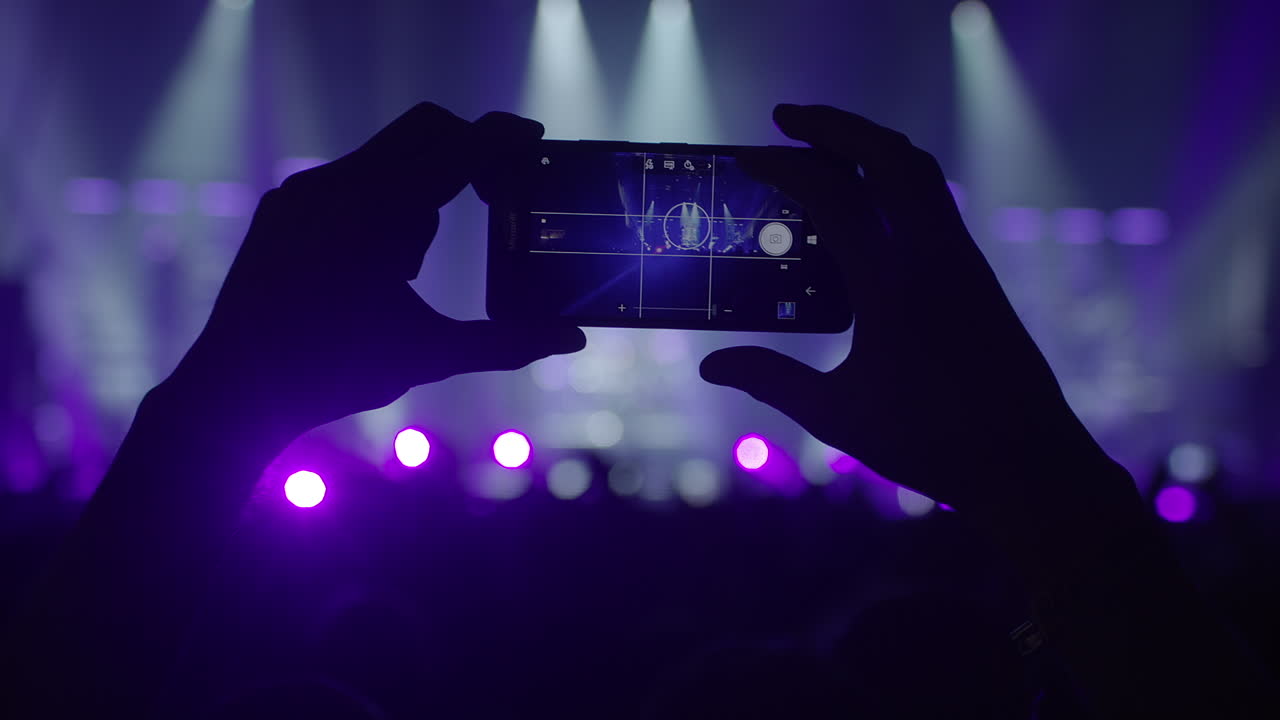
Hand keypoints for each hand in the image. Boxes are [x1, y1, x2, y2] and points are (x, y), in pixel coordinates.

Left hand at [169, 103, 584, 437]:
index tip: (536, 139)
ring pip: (389, 160)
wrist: (233, 390)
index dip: (501, 139)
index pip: (455, 148)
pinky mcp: (285, 206)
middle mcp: (335, 186)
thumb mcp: (428, 355)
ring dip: (424, 192)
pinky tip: (379, 267)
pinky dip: (384, 204)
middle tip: (498, 196)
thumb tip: (572, 339)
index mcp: (375, 214)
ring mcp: (304, 191)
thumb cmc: (332, 374)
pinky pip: (351, 180)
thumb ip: (506, 343)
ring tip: (410, 270)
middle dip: (469, 154)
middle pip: (425, 130)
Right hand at [701, 105, 1123, 516]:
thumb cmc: (932, 445)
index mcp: (892, 287)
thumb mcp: (839, 415)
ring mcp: (963, 260)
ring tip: (825, 143)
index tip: (748, 156)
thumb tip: (712, 364)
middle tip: (785, 118)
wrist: (1029, 463)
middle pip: (887, 156)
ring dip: (870, 143)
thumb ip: (771, 380)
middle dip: (833, 126)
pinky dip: (896, 175)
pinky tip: (871, 199)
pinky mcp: (978, 273)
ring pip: (919, 170)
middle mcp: (933, 258)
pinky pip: (935, 199)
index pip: (834, 197)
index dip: (786, 166)